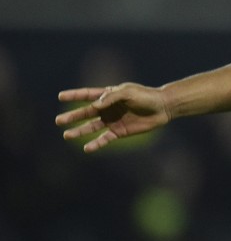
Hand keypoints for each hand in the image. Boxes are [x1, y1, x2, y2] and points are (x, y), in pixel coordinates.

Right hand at [55, 83, 171, 152]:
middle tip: (58, 121)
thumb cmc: (146, 96)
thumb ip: (111, 97)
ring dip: (80, 131)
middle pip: (86, 113)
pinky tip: (86, 149)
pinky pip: (104, 139)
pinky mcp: (119, 132)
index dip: (74, 95)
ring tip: (66, 135)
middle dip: (72, 117)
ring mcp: (113, 120)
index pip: (88, 95)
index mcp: (109, 95)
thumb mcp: (128, 92)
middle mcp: (108, 108)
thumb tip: (94, 105)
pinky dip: (96, 144)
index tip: (60, 97)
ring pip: (92, 127)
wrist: (162, 108)